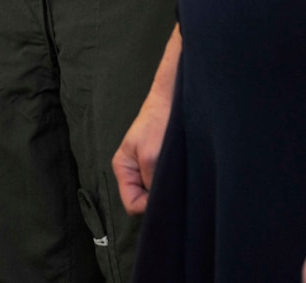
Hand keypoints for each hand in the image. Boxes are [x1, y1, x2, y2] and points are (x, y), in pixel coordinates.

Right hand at [113, 87, 169, 214]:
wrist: (175, 100)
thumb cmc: (158, 123)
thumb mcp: (151, 157)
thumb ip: (151, 184)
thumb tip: (159, 206)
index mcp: (123, 169)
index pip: (132, 205)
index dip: (148, 206)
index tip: (165, 194)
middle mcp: (133, 172)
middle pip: (144, 200)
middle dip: (159, 197)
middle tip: (174, 186)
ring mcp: (147, 167)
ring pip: (156, 192)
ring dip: (168, 188)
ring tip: (178, 174)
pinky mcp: (161, 163)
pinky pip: (165, 181)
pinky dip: (173, 180)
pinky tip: (181, 171)